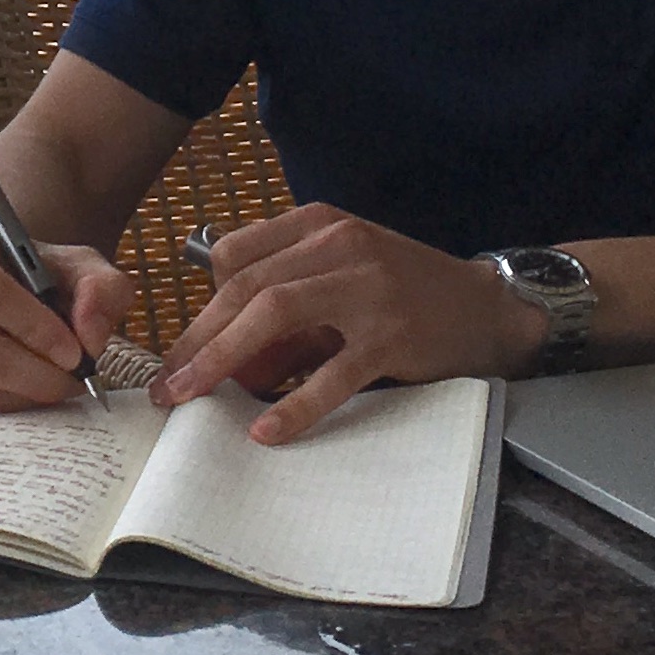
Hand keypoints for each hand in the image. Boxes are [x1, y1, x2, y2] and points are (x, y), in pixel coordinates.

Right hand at [0, 219, 135, 411]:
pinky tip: (20, 389)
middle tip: (73, 381)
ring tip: (52, 383)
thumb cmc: (32, 275)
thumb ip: (101, 290)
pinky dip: (2, 409)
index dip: (36, 330)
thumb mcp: (77, 266)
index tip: (74, 353)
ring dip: (24, 396)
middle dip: (36, 374)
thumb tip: (91, 336)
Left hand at [152, 204, 539, 444]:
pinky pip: (331, 373)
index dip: (201, 302)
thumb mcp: (341, 280)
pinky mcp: (391, 334)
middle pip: (246, 285)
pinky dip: (295, 403)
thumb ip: (288, 315)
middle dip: (198, 336)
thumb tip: (226, 364)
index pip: (236, 254)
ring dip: (224, 357)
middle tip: (167, 384)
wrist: (487, 308)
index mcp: (318, 224)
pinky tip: (268, 431)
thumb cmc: (404, 294)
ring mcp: (365, 287)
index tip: (181, 346)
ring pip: (275, 313)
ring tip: (193, 397)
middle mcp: (337, 245)